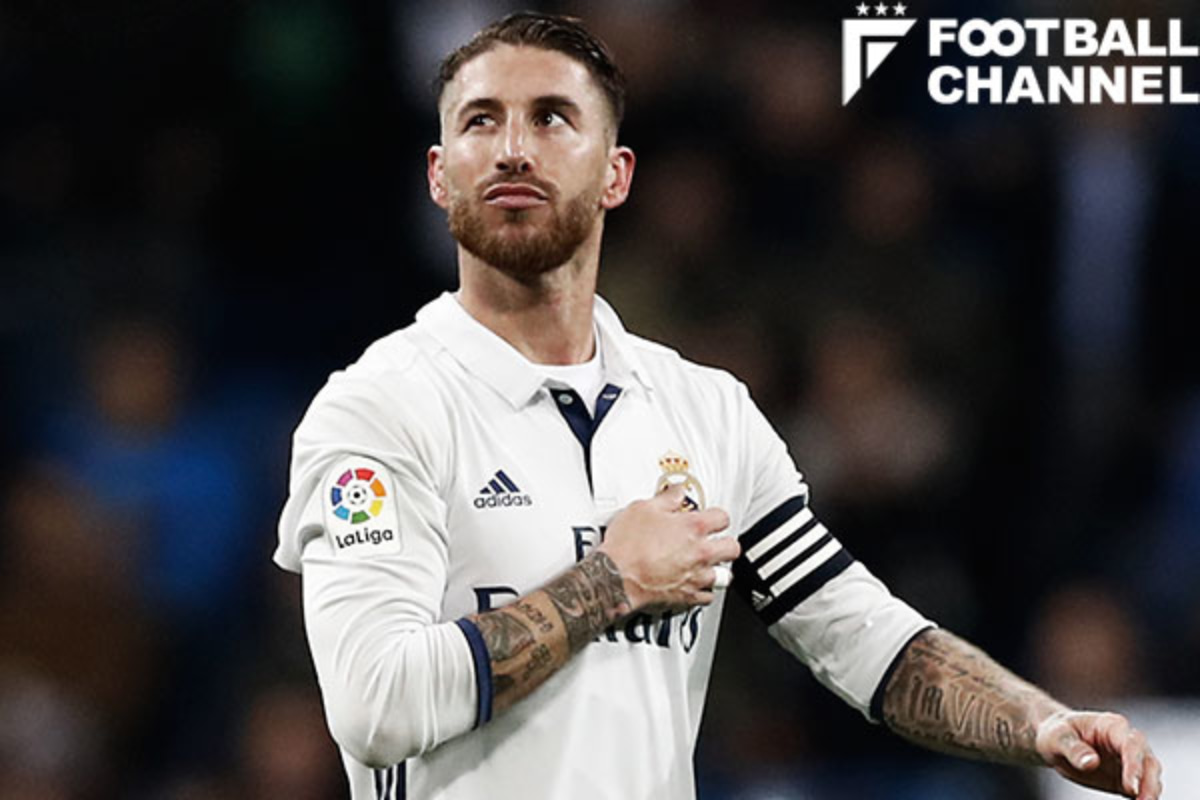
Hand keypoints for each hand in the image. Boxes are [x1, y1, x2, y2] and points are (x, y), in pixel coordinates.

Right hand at [597, 484, 736, 612]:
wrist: (614, 577)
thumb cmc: (626, 546)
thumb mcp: (643, 508)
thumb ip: (666, 499)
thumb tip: (676, 492)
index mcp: (693, 527)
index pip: (723, 518)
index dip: (717, 516)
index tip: (711, 518)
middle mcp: (700, 552)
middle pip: (732, 547)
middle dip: (725, 543)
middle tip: (716, 541)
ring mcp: (696, 576)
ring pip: (724, 575)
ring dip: (718, 568)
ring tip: (709, 565)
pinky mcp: (687, 597)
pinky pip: (708, 597)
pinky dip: (704, 591)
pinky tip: (696, 585)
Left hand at [1036, 710, 1161, 799]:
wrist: (1057, 743)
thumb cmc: (1057, 734)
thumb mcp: (1057, 738)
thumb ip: (1073, 749)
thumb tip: (1091, 762)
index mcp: (1112, 726)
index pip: (1131, 745)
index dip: (1134, 766)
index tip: (1130, 788)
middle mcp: (1127, 742)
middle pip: (1148, 762)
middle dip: (1149, 783)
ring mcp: (1131, 761)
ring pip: (1151, 777)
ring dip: (1150, 793)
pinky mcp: (1128, 780)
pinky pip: (1141, 790)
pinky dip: (1144, 799)